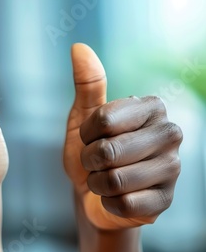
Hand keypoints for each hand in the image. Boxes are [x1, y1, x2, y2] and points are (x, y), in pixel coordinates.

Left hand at [63, 43, 182, 229]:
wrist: (93, 193)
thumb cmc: (90, 150)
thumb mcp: (84, 117)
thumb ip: (87, 84)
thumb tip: (78, 47)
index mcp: (151, 107)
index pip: (103, 120)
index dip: (86, 134)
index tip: (91, 138)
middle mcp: (170, 133)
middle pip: (108, 152)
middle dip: (89, 162)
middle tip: (95, 163)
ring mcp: (173, 168)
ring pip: (115, 180)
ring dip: (97, 183)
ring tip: (104, 179)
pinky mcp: (167, 200)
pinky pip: (124, 204)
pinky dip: (109, 203)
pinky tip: (115, 197)